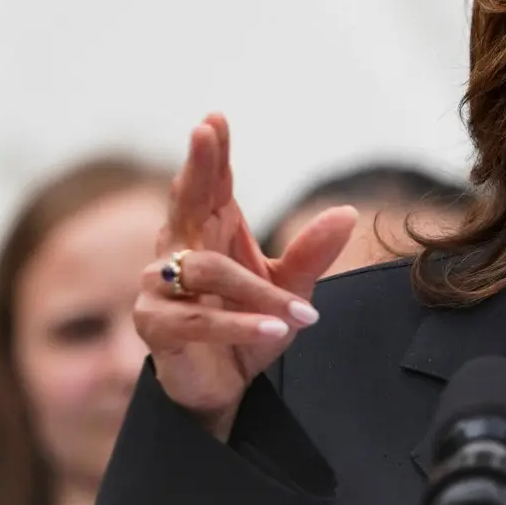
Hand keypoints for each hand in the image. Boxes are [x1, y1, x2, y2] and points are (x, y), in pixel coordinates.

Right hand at [134, 114, 356, 440]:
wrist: (226, 386)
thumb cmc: (252, 324)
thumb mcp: (292, 288)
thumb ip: (313, 252)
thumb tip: (348, 212)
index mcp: (211, 232)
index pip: (212, 185)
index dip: (212, 154)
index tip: (215, 119)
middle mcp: (179, 251)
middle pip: (187, 202)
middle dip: (196, 167)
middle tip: (202, 131)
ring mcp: (160, 288)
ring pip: (208, 272)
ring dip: (259, 294)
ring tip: (303, 315)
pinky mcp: (157, 327)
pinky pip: (200, 321)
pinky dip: (243, 325)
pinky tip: (278, 329)